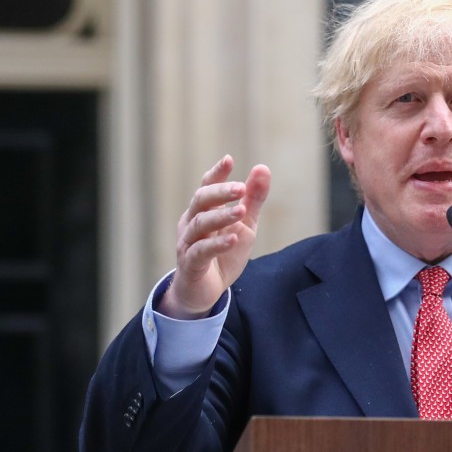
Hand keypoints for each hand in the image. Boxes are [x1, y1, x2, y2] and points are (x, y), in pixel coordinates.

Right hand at [159, 155, 270, 318]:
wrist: (207, 291)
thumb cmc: (224, 254)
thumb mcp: (245, 224)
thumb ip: (253, 199)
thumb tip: (262, 168)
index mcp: (204, 210)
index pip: (207, 187)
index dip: (217, 174)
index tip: (229, 159)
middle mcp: (192, 223)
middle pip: (201, 200)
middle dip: (220, 192)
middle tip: (240, 188)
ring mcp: (188, 243)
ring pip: (200, 224)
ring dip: (221, 216)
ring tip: (241, 210)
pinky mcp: (191, 264)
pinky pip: (201, 251)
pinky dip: (217, 244)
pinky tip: (232, 238)